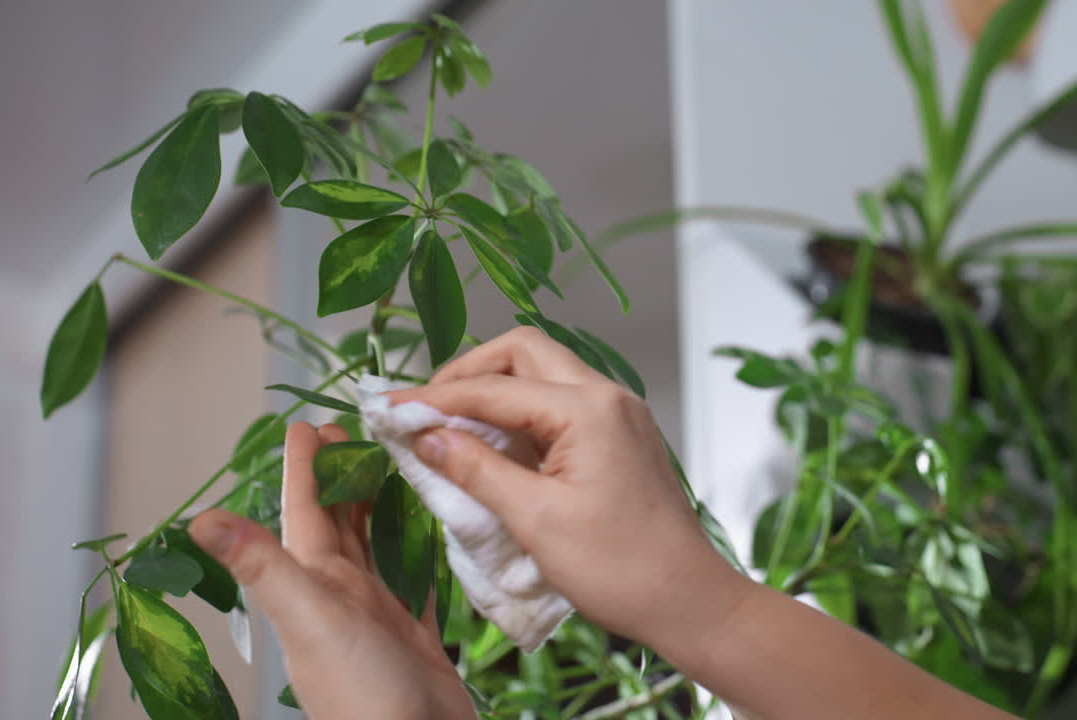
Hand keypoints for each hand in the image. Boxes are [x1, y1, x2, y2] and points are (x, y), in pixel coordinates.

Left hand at [188, 423, 474, 719]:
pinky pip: (418, 579)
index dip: (306, 467)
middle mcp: (343, 595)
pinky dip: (423, 553)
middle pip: (340, 523)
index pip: (306, 512)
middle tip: (357, 432)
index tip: (308, 423)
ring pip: (377, 546)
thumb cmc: (362, 691)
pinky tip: (433, 537)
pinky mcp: (417, 635)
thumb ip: (263, 568)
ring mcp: (379, 616)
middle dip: (344, 476)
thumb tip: (200, 520)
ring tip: (395, 470)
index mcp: (316, 583)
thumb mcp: (309, 619)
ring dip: (382, 508)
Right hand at [387, 327, 749, 650]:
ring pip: (543, 374)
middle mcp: (607, 396)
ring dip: (494, 392)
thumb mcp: (535, 520)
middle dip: (468, 374)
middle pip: (523, 353)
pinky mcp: (619, 436)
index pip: (494, 388)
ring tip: (449, 426)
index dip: (435, 398)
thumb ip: (476, 470)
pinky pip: (560, 404)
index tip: (388, 409)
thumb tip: (425, 437)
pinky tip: (492, 446)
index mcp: (588, 410)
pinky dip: (520, 414)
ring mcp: (618, 414)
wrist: (688, 600)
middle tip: (424, 408)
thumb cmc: (619, 568)